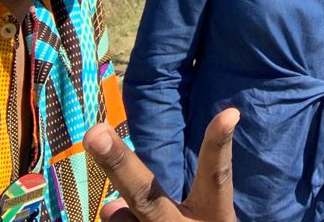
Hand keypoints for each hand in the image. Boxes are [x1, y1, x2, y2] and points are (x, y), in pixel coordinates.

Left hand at [83, 108, 239, 221]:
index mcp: (211, 216)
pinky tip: (126, 217)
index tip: (230, 113)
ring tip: (127, 215)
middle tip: (94, 132)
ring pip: (122, 221)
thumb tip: (107, 209)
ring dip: (120, 220)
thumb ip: (156, 211)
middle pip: (147, 195)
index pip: (216, 175)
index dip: (219, 145)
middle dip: (118, 163)